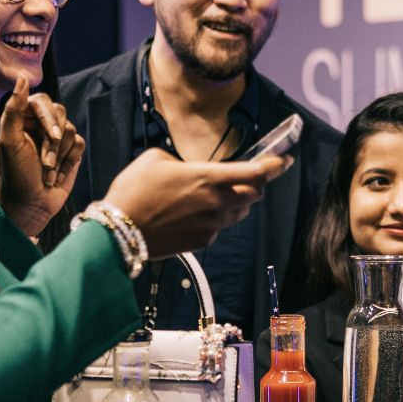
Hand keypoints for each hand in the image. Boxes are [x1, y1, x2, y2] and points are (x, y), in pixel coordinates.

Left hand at [0, 74, 83, 237]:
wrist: (31, 205)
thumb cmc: (16, 175)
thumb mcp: (10, 141)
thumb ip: (13, 109)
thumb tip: (22, 77)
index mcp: (21, 118)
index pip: (41, 101)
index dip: (48, 117)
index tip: (50, 136)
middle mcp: (38, 124)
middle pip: (59, 113)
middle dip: (53, 141)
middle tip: (45, 163)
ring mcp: (56, 137)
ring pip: (70, 129)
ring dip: (59, 155)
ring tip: (47, 173)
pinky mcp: (70, 151)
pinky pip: (78, 143)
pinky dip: (69, 161)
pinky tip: (57, 176)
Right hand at [101, 147, 289, 258]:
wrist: (118, 231)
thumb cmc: (133, 190)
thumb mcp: (155, 159)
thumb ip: (182, 162)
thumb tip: (189, 169)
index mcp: (208, 178)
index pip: (255, 173)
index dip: (274, 166)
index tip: (284, 160)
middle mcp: (216, 203)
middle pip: (254, 195)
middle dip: (255, 185)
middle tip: (246, 177)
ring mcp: (211, 226)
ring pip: (239, 212)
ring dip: (237, 202)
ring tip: (218, 194)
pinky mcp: (202, 241)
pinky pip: (220, 227)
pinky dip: (217, 218)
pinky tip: (196, 213)